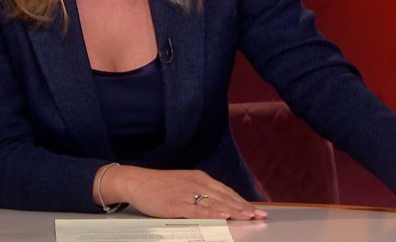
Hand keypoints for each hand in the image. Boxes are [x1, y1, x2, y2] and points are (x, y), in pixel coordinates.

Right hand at [99, 165, 267, 220]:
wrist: (136, 181)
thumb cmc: (159, 186)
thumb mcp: (183, 184)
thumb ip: (200, 192)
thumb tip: (218, 204)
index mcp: (199, 178)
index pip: (226, 191)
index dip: (242, 201)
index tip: (256, 209)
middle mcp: (195, 184)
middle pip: (225, 197)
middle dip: (243, 207)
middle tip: (260, 215)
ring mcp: (186, 194)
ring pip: (215, 204)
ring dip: (233, 211)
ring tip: (248, 217)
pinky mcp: (176, 204)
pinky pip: (197, 210)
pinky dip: (212, 214)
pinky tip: (222, 218)